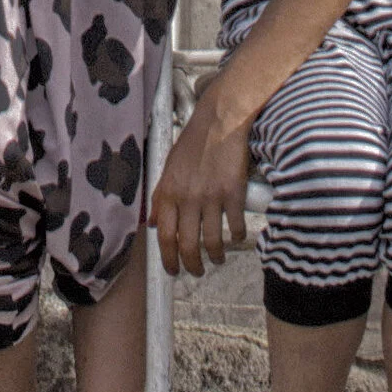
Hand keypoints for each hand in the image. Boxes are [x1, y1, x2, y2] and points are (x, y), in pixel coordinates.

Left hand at [151, 95, 252, 277]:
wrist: (220, 120)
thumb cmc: (194, 141)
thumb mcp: (169, 166)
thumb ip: (160, 196)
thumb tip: (155, 224)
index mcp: (170, 192)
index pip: (165, 237)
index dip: (169, 259)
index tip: (173, 270)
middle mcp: (188, 197)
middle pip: (188, 246)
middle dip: (192, 266)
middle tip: (196, 271)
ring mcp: (212, 197)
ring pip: (213, 242)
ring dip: (215, 257)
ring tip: (217, 259)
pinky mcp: (234, 193)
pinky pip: (235, 226)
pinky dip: (237, 237)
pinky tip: (236, 236)